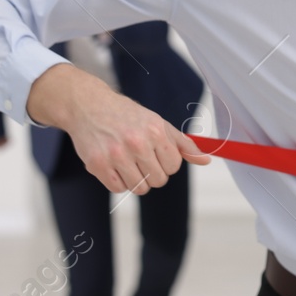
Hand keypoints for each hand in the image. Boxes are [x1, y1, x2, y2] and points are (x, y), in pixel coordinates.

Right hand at [27, 62, 210, 194]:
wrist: (89, 106)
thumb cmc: (127, 116)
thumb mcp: (158, 124)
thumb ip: (183, 144)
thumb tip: (207, 160)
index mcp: (155, 131)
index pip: (173, 166)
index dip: (165, 163)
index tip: (154, 153)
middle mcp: (136, 142)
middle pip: (158, 180)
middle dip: (151, 173)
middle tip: (140, 158)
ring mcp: (116, 154)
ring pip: (139, 188)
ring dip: (135, 179)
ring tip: (127, 161)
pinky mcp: (97, 165)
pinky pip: (118, 189)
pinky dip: (118, 181)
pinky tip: (113, 164)